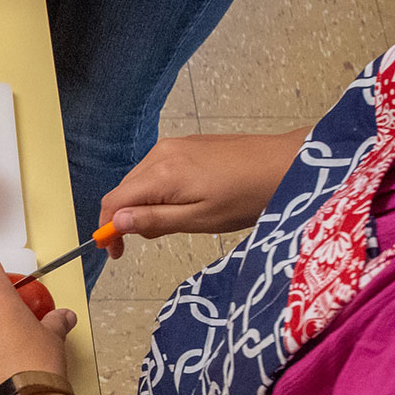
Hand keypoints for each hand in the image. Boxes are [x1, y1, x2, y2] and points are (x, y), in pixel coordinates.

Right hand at [98, 129, 310, 257]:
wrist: (286, 163)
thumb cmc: (248, 196)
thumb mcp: (199, 220)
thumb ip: (154, 220)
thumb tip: (115, 223)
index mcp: (161, 174)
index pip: (113, 201)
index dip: (107, 229)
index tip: (115, 251)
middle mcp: (160, 153)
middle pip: (124, 190)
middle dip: (126, 218)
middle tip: (149, 240)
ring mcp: (174, 145)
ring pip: (140, 180)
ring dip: (143, 203)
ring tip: (173, 221)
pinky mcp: (188, 143)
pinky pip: (158, 169)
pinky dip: (158, 189)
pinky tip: (183, 201)